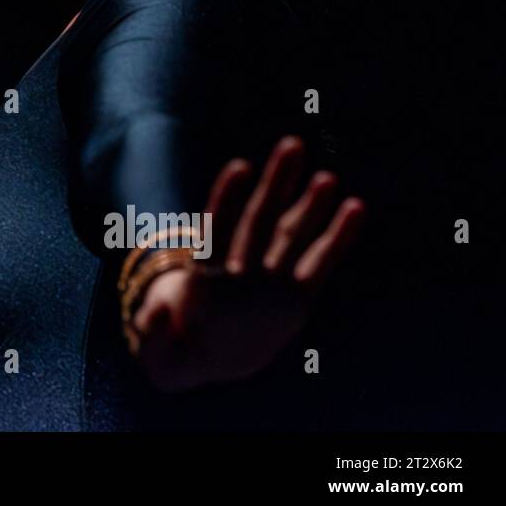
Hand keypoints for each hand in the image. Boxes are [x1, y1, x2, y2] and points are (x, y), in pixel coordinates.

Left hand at [129, 135, 365, 392]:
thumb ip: (151, 333)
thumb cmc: (173, 353)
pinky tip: (355, 208)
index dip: (226, 199)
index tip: (241, 167)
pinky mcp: (293, 301)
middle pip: (257, 220)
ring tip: (326, 176)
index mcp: (202, 277)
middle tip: (292, 145)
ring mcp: (267, 282)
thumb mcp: (157, 355)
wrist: (200, 360)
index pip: (215, 231)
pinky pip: (318, 266)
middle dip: (274, 185)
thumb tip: (154, 314)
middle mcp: (238, 271)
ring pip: (288, 235)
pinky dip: (336, 240)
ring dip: (307, 206)